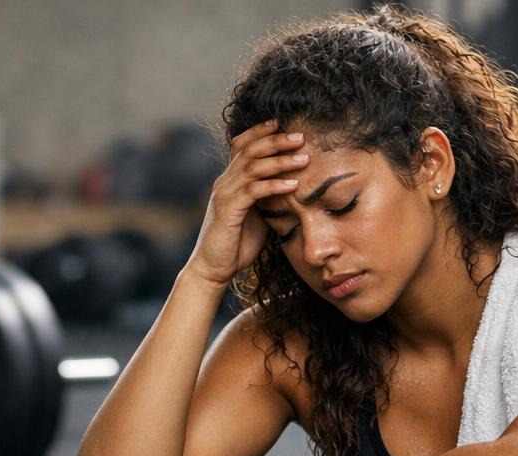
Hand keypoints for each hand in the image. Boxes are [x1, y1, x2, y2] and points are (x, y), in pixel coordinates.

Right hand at [185, 121, 307, 286]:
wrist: (214, 269)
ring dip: (280, 161)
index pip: (242, 145)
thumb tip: (293, 189)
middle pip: (250, 150)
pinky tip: (292, 185)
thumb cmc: (236, 245)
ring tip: (304, 159)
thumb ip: (269, 200)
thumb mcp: (257, 217)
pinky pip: (254, 191)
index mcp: (230, 181)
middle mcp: (224, 182)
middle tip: (301, 137)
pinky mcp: (228, 209)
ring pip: (253, 167)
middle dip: (276, 141)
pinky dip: (274, 186)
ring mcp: (224, 194)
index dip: (261, 132)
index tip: (284, 125)